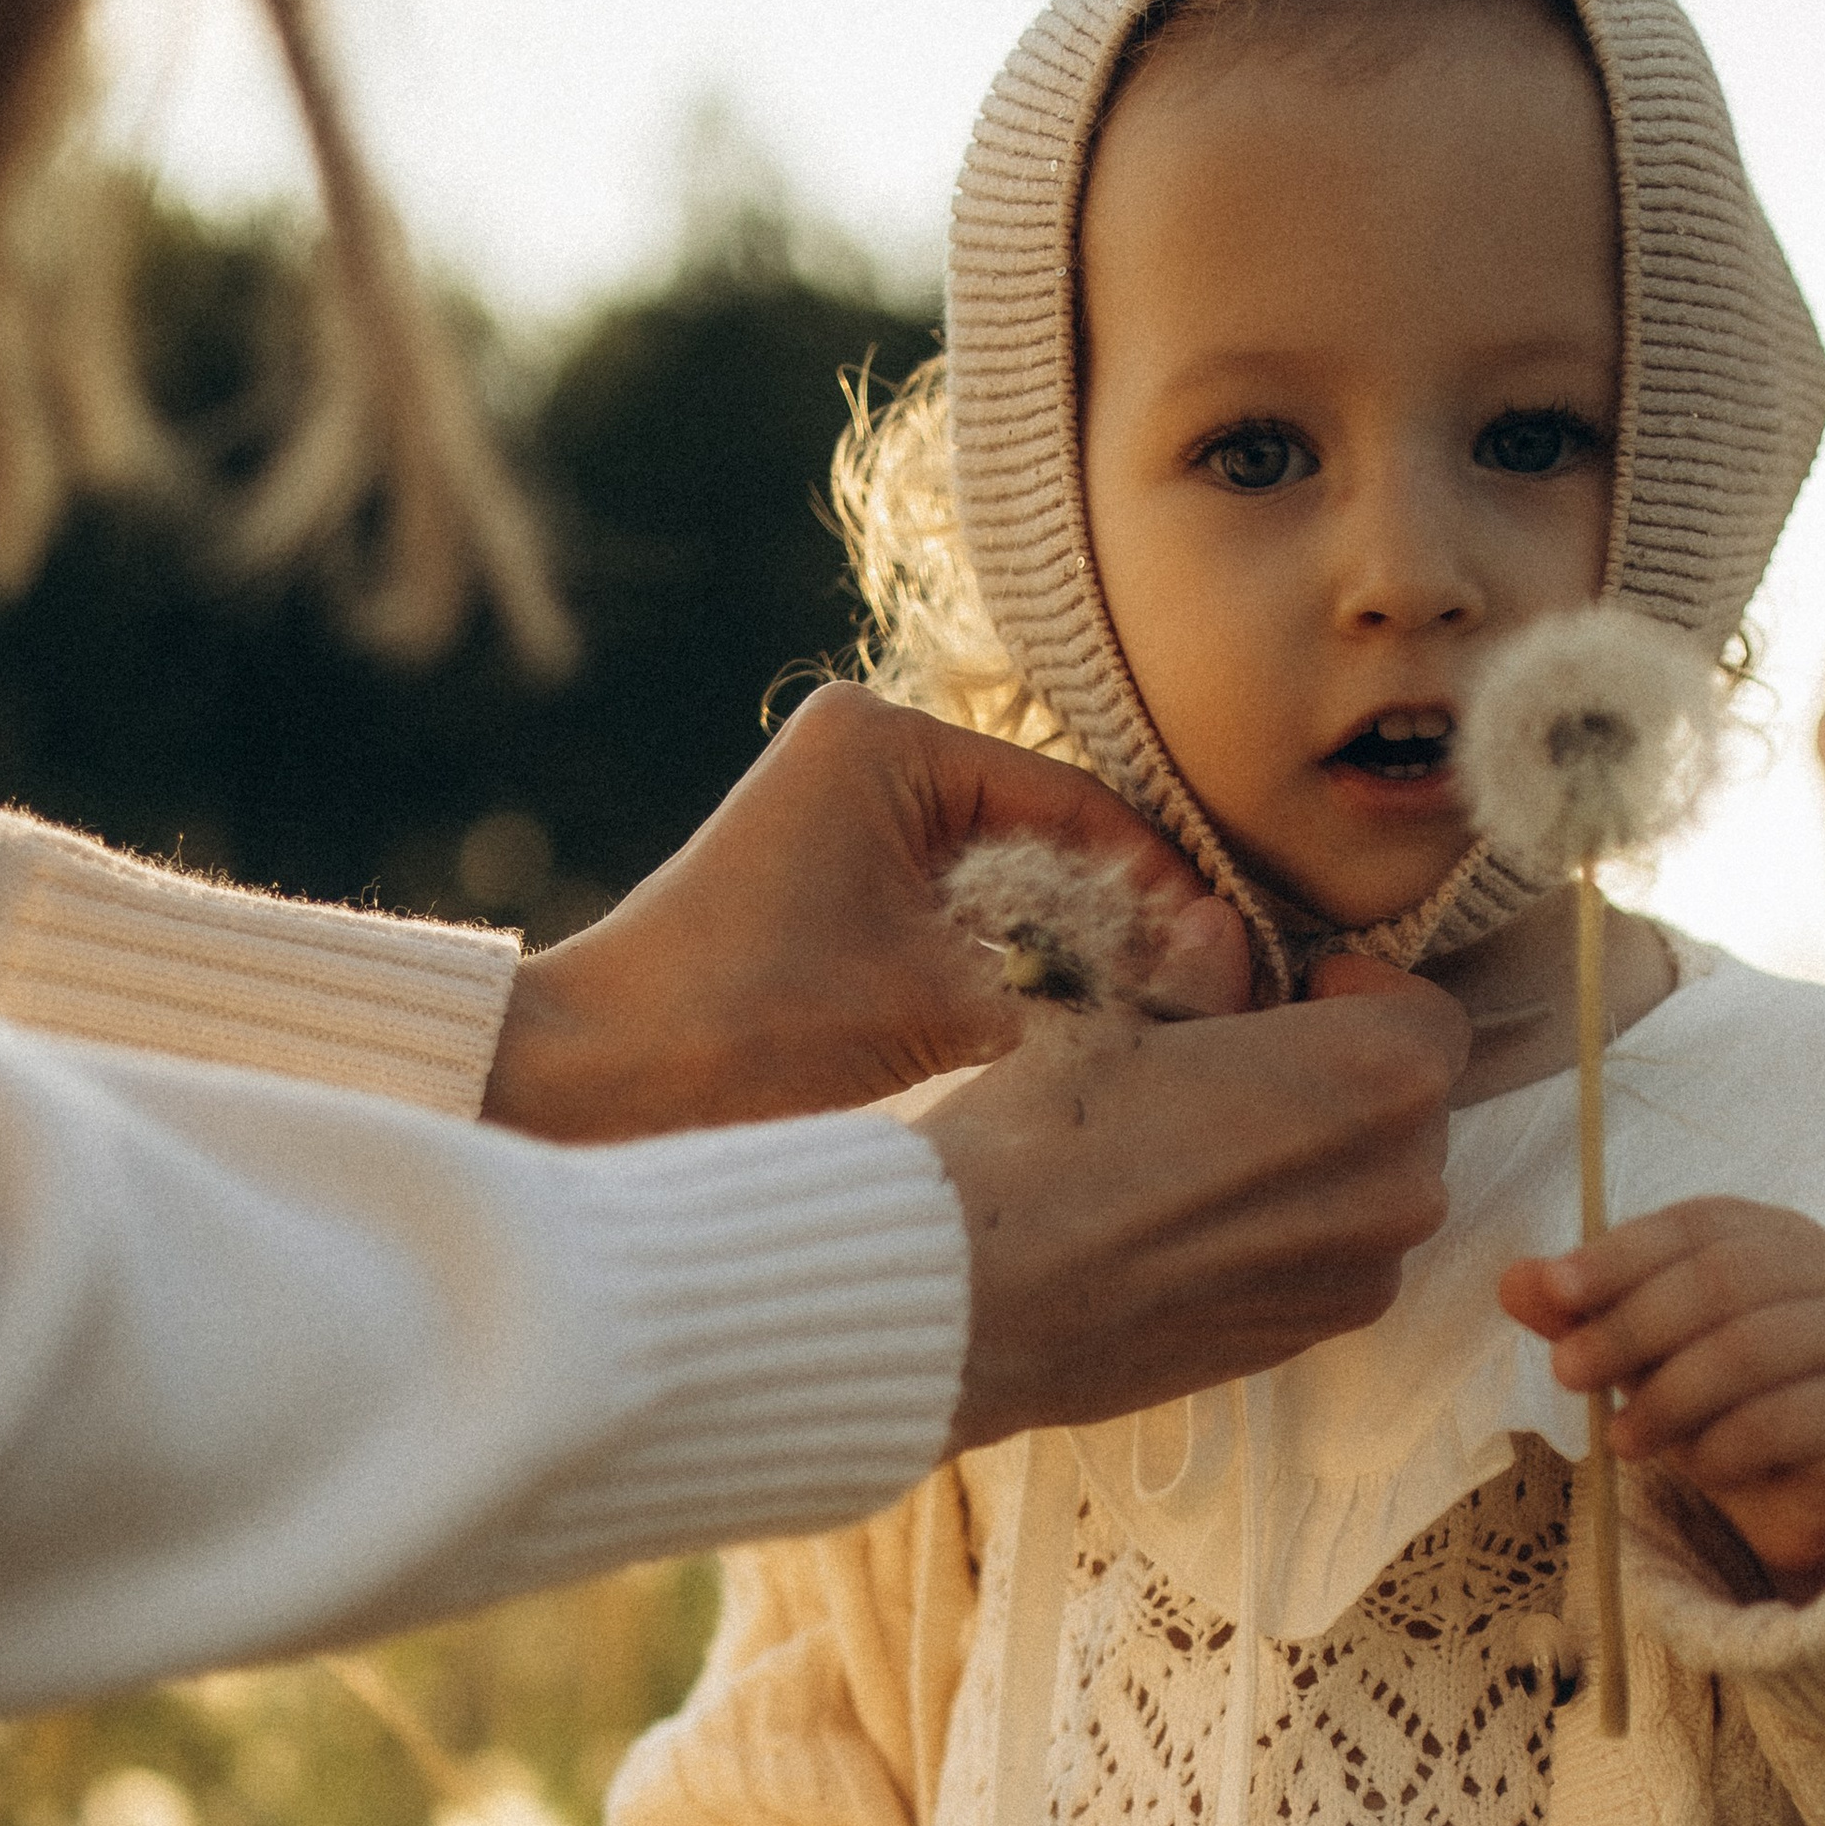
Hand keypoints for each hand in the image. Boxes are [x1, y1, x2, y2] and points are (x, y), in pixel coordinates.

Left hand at [482, 685, 1243, 1141]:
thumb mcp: (937, 999)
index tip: (1233, 958)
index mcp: (886, 738)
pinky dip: (1020, 967)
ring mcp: (847, 817)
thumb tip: (1215, 969)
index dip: (1164, 885)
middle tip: (1216, 997)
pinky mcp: (832, 884)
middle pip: (1051, 836)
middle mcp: (867, 753)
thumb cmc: (746, 1029)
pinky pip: (961, 914)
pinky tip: (1085, 1026)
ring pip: (1013, 880)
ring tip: (1166, 1019)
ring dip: (1083, 950)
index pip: (1074, 802)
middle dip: (1132, 918)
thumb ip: (1083, 977)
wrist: (591, 1087)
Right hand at [924, 964, 1468, 1450]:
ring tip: (1206, 1156)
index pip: (1429, 1020)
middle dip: (1339, 1084)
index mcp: (1379, 1077)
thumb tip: (1220, 935)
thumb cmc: (1049, 1140)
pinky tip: (1189, 1227)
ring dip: (1314, 1165)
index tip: (1294, 995)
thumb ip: (1203, 976)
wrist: (980, 1294)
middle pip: (1404, 1112)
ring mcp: (1359, 1276)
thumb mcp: (1121, 1018)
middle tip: (1238, 1074)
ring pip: (1368, 1194)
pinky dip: (1284, 1237)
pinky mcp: (1307, 1342)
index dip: (1362, 998)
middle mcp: (1400, 1185)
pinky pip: (1327, 1265)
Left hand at [1499, 1198, 1824, 1601]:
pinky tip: (1695, 1467)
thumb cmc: (1722, 1399)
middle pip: (1721, 1281)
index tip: (1553, 1291)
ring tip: (1620, 1440)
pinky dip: (1725, 1446)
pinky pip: (1787, 1421)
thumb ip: (1586, 1314)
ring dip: (1670, 1397)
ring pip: (1752, 1351)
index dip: (1618, 1255)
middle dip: (1632, 1326)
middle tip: (1568, 1373)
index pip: (1692, 1226)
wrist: (1808, 1485)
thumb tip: (1513, 1280)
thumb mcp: (1646, 1353)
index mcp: (1770, 1234)